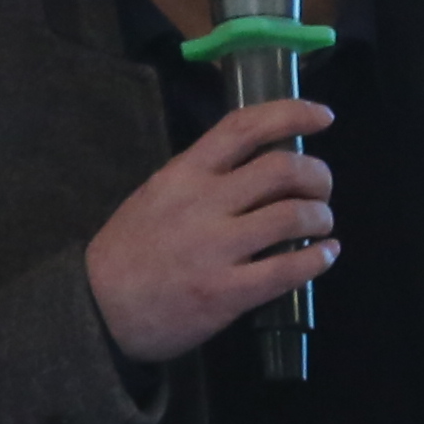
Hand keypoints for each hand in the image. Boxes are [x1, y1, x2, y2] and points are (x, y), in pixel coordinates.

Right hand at [84, 97, 337, 367]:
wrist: (99, 310)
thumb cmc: (130, 251)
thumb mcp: (156, 194)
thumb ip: (201, 178)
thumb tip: (258, 166)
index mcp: (185, 173)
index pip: (244, 126)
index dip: (292, 113)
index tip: (323, 116)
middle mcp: (203, 203)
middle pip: (282, 169)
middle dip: (317, 175)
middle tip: (322, 189)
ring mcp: (216, 249)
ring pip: (292, 217)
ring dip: (321, 217)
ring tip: (322, 224)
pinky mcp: (226, 292)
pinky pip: (287, 270)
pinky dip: (317, 259)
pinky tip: (324, 255)